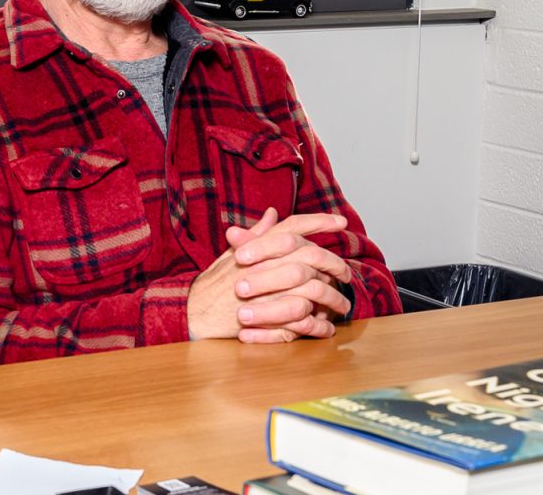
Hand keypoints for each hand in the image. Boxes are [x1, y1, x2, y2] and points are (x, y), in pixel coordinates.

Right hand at [186, 208, 352, 341]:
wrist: (195, 311)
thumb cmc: (213, 283)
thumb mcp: (231, 252)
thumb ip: (256, 234)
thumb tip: (273, 214)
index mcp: (258, 246)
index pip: (294, 227)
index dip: (320, 221)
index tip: (341, 221)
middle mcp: (267, 264)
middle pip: (313, 257)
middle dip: (335, 264)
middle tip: (347, 273)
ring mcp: (270, 291)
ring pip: (314, 290)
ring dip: (332, 299)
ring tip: (342, 305)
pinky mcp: (270, 318)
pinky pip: (304, 321)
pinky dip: (319, 326)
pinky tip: (327, 328)